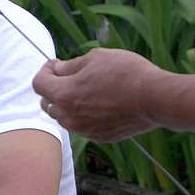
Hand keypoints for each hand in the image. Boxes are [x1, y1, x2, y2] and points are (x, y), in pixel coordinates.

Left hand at [32, 48, 156, 141]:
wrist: (156, 99)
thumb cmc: (126, 73)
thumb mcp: (96, 58)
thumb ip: (70, 66)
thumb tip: (57, 69)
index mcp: (64, 95)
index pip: (38, 84)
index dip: (44, 71)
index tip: (55, 64)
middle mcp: (69, 117)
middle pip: (47, 103)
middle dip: (53, 89)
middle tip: (67, 76)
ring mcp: (84, 130)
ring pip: (64, 117)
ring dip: (67, 104)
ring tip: (85, 90)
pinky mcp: (99, 137)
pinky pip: (82, 126)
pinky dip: (83, 115)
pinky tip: (99, 104)